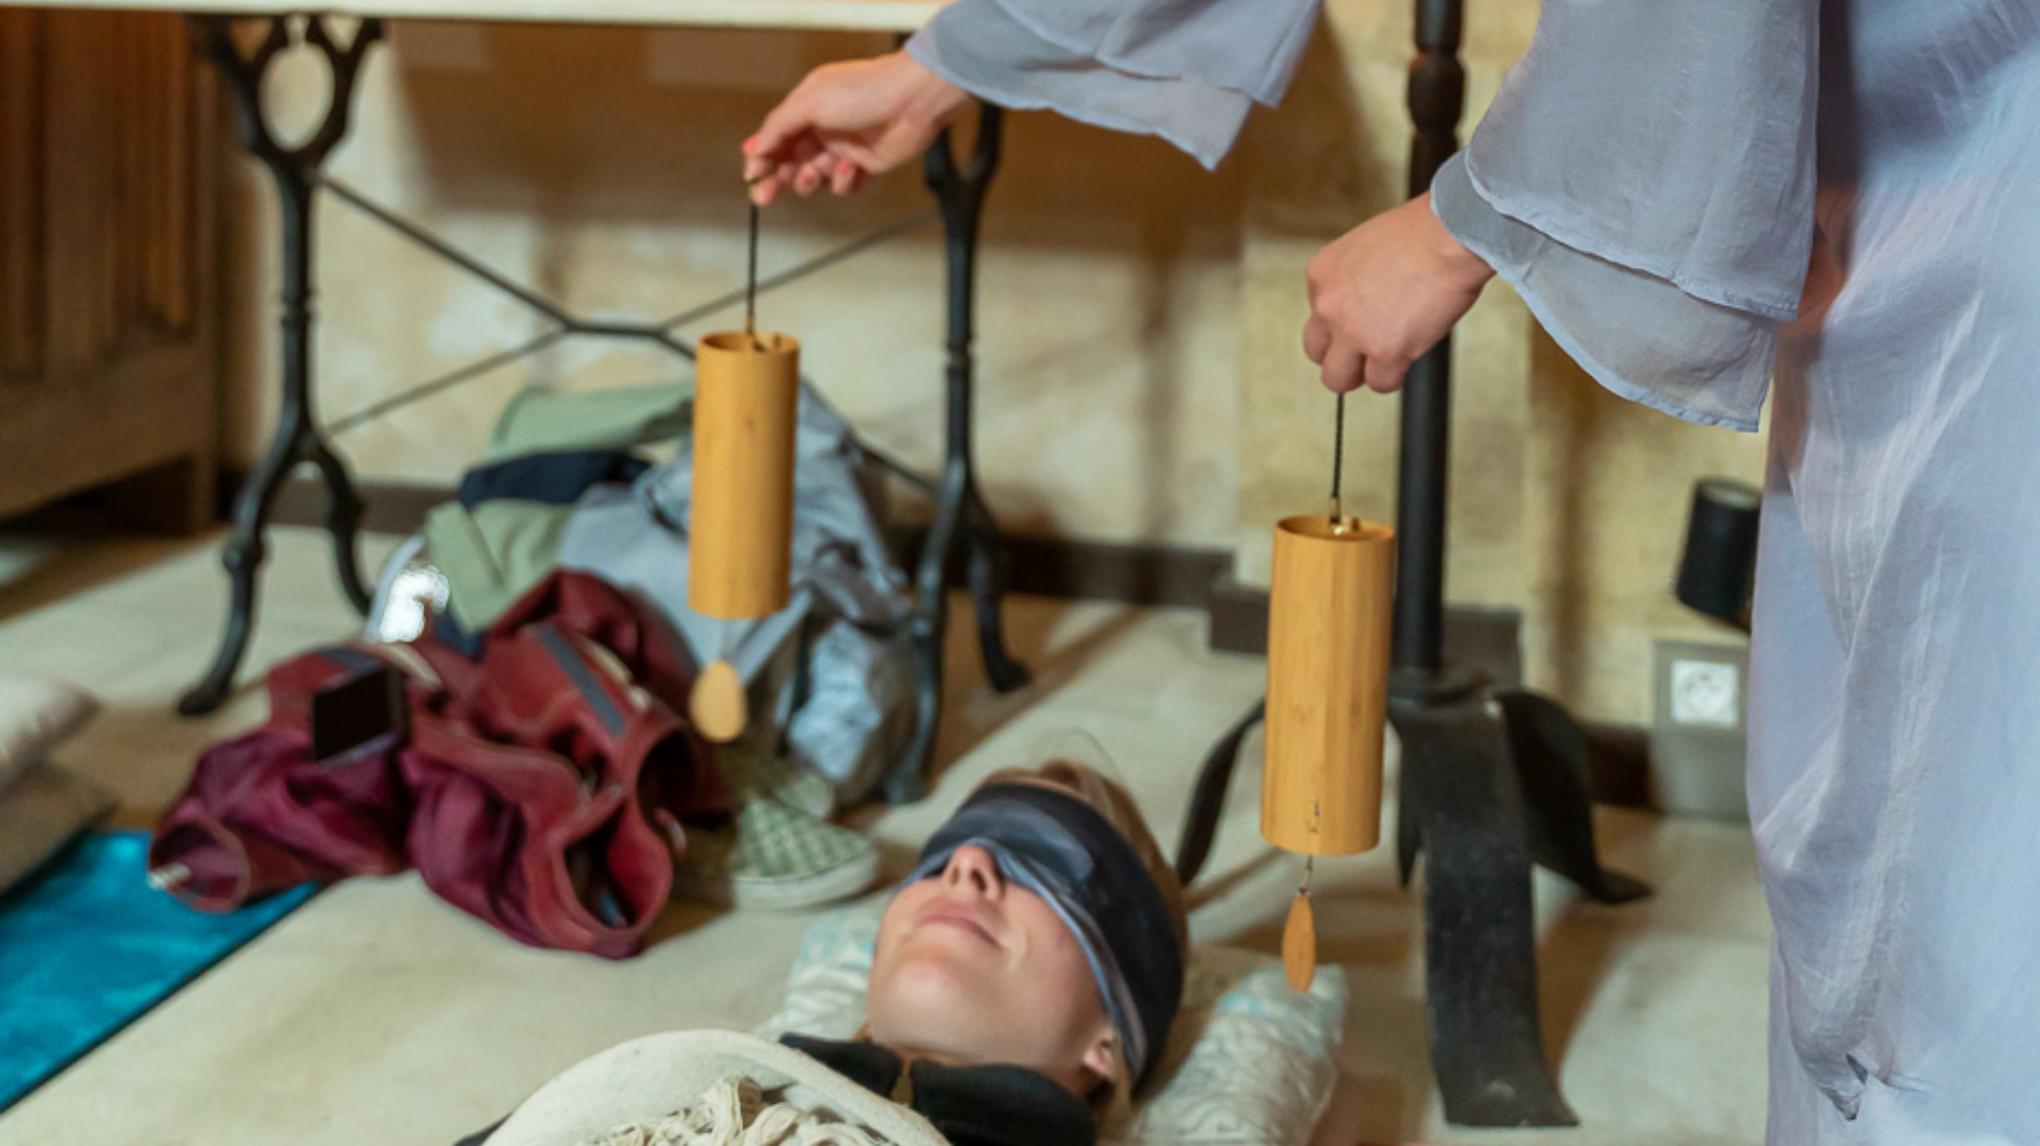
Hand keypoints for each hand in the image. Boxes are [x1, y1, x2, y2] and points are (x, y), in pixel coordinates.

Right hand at [743, 52, 970, 205]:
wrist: (913, 100)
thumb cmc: (866, 90)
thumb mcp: (809, 102)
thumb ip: (778, 126)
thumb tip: (754, 147)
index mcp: (807, 108)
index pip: (776, 138)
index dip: (762, 157)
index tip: (753, 174)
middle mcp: (825, 129)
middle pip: (791, 162)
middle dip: (777, 179)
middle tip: (764, 195)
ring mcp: (846, 149)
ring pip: (815, 178)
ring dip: (810, 180)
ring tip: (815, 172)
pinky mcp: (867, 166)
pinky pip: (845, 185)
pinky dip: (844, 181)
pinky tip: (851, 167)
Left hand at [1303, 193, 1492, 392]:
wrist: (1451, 234)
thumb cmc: (1424, 230)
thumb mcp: (1368, 245)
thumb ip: (1356, 278)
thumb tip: (1367, 300)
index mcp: (1322, 274)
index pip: (1317, 315)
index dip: (1342, 322)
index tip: (1361, 321)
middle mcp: (1329, 305)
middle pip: (1317, 352)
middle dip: (1341, 356)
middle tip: (1364, 353)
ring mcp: (1353, 332)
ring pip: (1338, 378)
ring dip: (1362, 373)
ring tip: (1386, 361)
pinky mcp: (1384, 352)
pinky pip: (1380, 383)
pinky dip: (1395, 376)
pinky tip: (1408, 357)